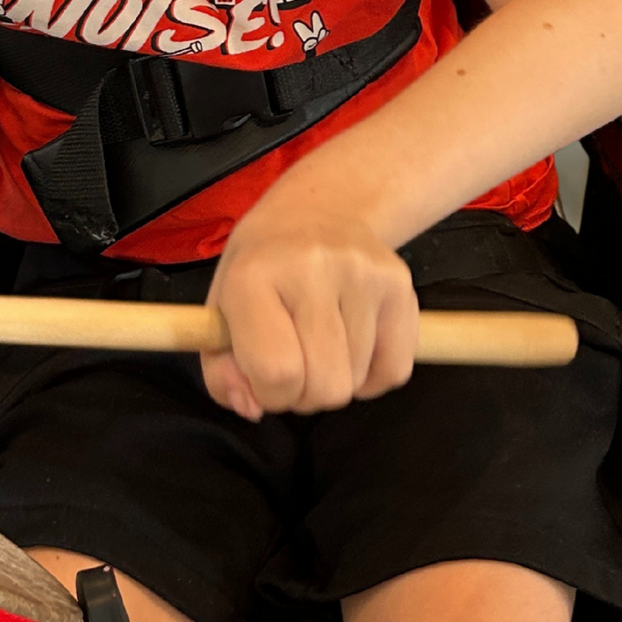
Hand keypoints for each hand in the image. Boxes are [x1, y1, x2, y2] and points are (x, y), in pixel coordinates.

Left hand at [201, 199, 419, 420]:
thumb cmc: (260, 273)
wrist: (316, 212)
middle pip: (325, 386)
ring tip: (320, 346)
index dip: (270, 395)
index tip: (265, 381)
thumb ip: (223, 375)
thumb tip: (253, 408)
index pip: (277, 371)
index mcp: (253, 275)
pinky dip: (372, 376)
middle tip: (296, 367)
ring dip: (336, 380)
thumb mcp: (220, 317)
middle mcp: (313, 268)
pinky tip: (352, 348)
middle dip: (305, 396)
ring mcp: (364, 274)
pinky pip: (394, 371)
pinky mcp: (400, 284)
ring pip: (357, 382)